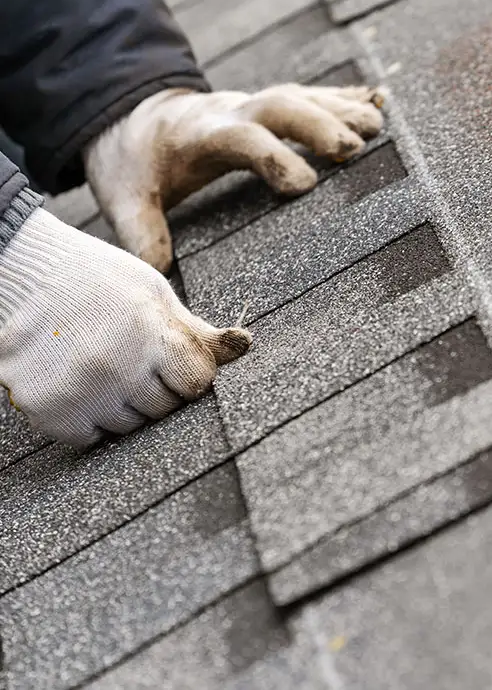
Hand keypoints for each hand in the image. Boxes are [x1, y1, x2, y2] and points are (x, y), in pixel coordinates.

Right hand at [0, 208, 250, 445]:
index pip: (198, 383)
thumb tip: (248, 345)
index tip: (172, 357)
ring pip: (130, 426)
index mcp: (150, 334)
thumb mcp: (156, 296)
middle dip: (157, 387)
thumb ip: (199, 332)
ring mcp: (78, 392)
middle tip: (130, 356)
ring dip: (123, 405)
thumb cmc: (102, 284)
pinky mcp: (46, 410)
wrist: (23, 275)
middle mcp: (115, 366)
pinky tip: (80, 384)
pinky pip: (90, 438)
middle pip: (165, 408)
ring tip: (102, 365)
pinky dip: (88, 419)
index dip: (189, 371)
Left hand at [83, 83, 385, 271]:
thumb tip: (158, 272)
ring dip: (341, 108)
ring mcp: (254, 106)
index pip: (242, 138)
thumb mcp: (123, 197)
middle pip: (281, 105)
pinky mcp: (269, 108)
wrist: (132, 119)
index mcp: (201, 135)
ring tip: (377, 125)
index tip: (304, 185)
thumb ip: (141, 231)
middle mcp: (232, 112)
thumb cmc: (135, 164)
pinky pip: (311, 96)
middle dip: (319, 123)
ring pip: (301, 97)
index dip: (273, 156)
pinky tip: (378, 102)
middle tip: (356, 146)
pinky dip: (344, 97)